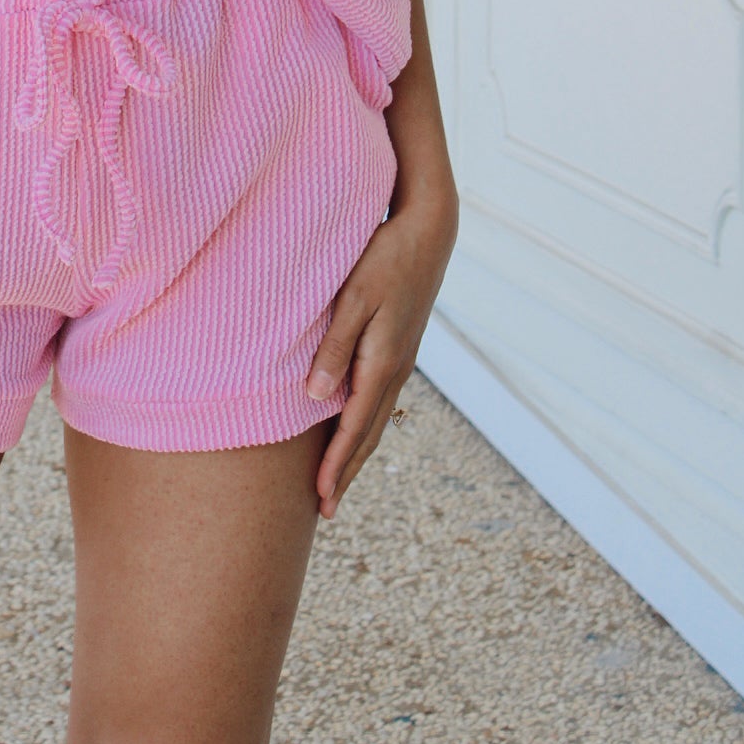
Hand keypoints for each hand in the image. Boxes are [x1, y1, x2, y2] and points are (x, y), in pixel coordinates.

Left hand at [305, 187, 457, 519]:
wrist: (427, 233)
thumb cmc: (384, 259)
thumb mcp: (354, 299)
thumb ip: (334, 346)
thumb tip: (315, 397)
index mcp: (383, 363)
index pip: (355, 427)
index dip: (336, 465)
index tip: (321, 500)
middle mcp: (395, 369)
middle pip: (368, 433)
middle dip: (346, 472)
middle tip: (326, 510)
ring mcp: (401, 360)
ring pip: (376, 418)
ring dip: (356, 452)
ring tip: (337, 480)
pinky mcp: (400, 347)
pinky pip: (379, 398)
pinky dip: (365, 424)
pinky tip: (353, 426)